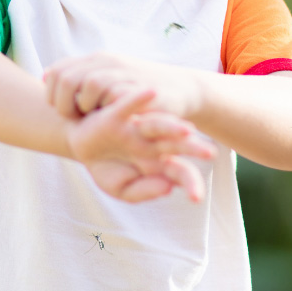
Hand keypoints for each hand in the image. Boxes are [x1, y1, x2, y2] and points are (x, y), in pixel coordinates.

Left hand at [44, 52, 203, 119]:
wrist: (181, 90)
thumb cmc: (139, 92)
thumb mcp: (107, 80)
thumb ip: (78, 78)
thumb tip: (45, 76)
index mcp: (96, 60)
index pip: (57, 71)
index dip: (52, 94)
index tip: (62, 111)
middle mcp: (107, 62)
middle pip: (67, 78)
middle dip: (64, 103)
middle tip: (75, 118)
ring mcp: (124, 73)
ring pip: (89, 85)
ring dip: (86, 106)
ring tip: (94, 118)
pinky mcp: (139, 87)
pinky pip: (114, 95)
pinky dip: (108, 109)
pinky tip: (111, 119)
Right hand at [68, 88, 215, 202]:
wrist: (81, 146)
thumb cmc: (106, 166)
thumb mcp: (121, 187)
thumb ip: (143, 191)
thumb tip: (168, 187)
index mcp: (158, 162)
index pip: (180, 172)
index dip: (190, 183)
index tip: (196, 197)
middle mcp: (151, 142)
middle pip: (175, 145)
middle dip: (192, 149)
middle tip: (210, 153)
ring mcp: (135, 128)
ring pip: (157, 125)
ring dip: (171, 126)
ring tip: (187, 130)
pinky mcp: (115, 116)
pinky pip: (127, 106)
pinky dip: (138, 99)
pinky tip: (151, 92)